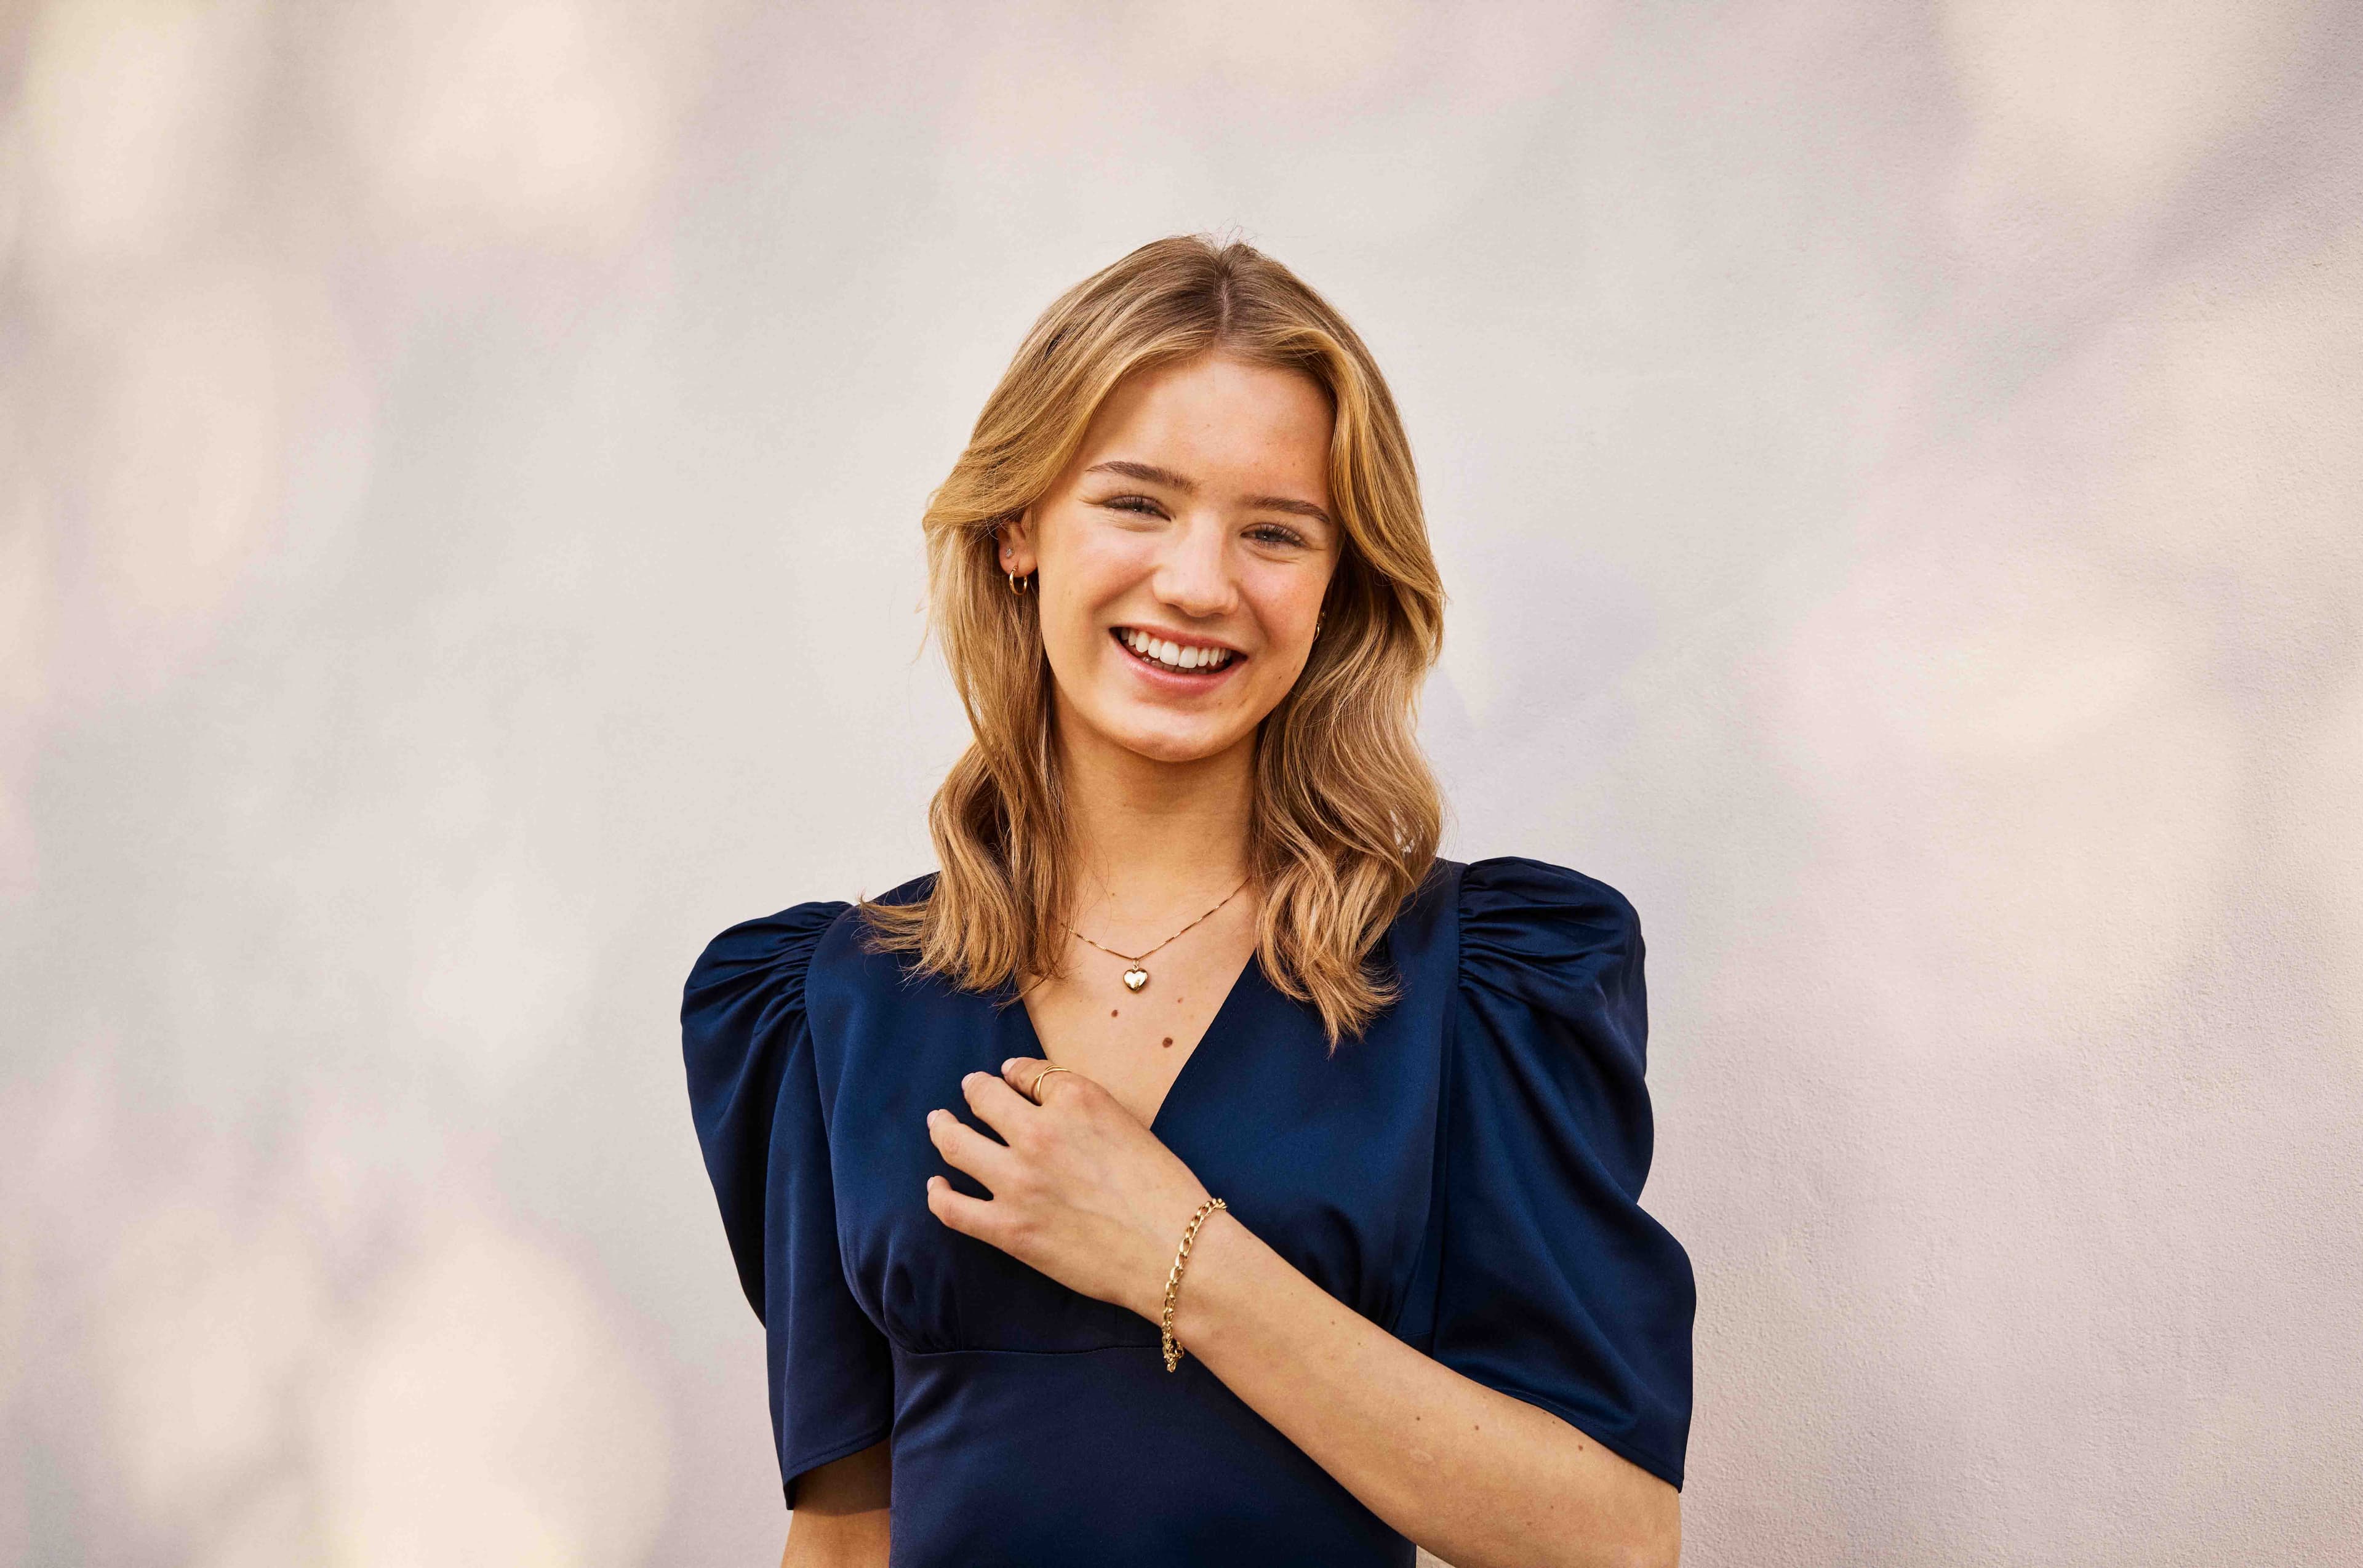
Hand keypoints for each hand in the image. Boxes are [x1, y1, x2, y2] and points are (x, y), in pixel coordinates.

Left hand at [923, 1056, 1213, 1321]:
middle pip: (983, 1098)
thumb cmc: (1164, 1189)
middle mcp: (1039, 1132)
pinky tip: (937, 1186)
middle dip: (973, 1090)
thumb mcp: (1128, 1123)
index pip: (1025, 1073)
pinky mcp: (1008, 1228)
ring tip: (939, 1123)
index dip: (1015, 1074)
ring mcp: (1018, 1181)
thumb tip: (1040, 1089)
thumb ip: (1082, 1104)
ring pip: (956, 1144)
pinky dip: (938, 1193)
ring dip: (943, 1128)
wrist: (1175, 1252)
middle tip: (968, 1090)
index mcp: (1075, 1099)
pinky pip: (953, 1207)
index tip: (1011, 1078)